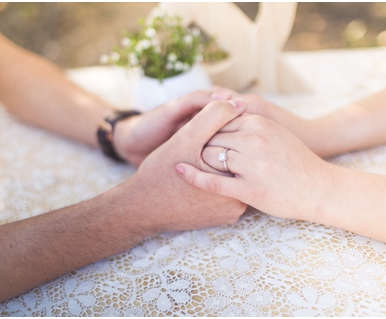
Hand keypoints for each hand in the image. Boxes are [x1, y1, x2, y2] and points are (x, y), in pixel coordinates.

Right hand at [123, 99, 248, 233]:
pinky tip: (204, 178)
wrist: (141, 208)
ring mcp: (235, 212)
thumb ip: (213, 117)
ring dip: (225, 167)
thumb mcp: (186, 138)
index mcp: (233, 179)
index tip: (204, 142)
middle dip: (227, 154)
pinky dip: (221, 183)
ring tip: (201, 164)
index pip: (244, 147)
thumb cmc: (160, 172)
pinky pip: (231, 194)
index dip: (227, 136)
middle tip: (199, 156)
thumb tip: (240, 103)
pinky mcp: (227, 217)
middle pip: (243, 165)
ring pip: (237, 179)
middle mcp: (240, 200)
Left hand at [175, 112, 331, 221]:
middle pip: (211, 137)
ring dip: (201, 161)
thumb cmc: (298, 162)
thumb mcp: (277, 133)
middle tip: (191, 151)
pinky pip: (212, 182)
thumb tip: (227, 112)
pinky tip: (180, 171)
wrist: (320, 188)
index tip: (199, 136)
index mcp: (260, 124)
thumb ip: (252, 123)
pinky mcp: (249, 189)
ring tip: (196, 165)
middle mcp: (254, 141)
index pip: (220, 119)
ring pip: (209, 156)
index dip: (207, 128)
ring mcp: (251, 166)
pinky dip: (193, 176)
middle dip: (201, 144)